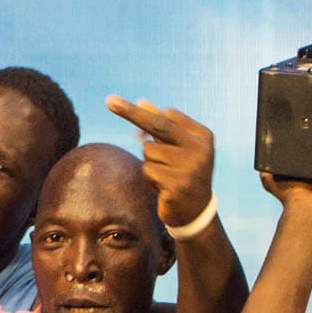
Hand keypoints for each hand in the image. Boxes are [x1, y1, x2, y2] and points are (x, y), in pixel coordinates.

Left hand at [107, 97, 219, 237]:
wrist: (196, 211)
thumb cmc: (182, 173)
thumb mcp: (176, 148)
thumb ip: (161, 126)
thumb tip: (142, 102)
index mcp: (202, 136)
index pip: (168, 115)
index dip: (144, 115)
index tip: (117, 104)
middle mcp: (199, 149)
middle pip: (158, 125)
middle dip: (132, 112)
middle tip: (109, 101)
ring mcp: (190, 167)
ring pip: (148, 151)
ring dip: (149, 163)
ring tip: (165, 176)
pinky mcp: (177, 185)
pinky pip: (147, 170)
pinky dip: (149, 178)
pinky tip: (163, 187)